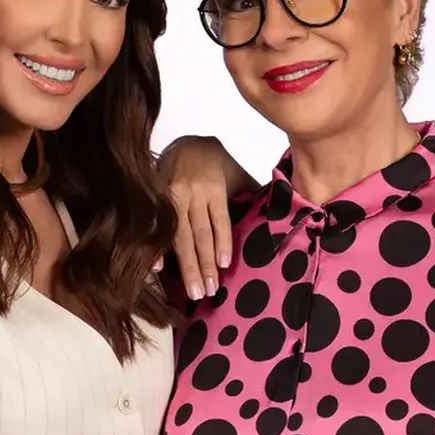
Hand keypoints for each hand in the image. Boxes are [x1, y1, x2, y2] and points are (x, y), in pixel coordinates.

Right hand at [158, 136, 247, 300]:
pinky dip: (157, 250)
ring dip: (186, 266)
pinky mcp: (155, 200)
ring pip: (178, 237)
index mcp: (214, 187)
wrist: (185, 142)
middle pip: (197, 234)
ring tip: (193, 291)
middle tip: (207, 293)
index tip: (224, 266)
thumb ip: (250, 197)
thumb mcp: (237, 175)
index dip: (221, 243)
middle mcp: (190, 193)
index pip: (218, 220)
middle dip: (203, 265)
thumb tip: (279, 218)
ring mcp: (170, 197)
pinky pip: (156, 229)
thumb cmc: (217, 164)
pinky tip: (158, 270)